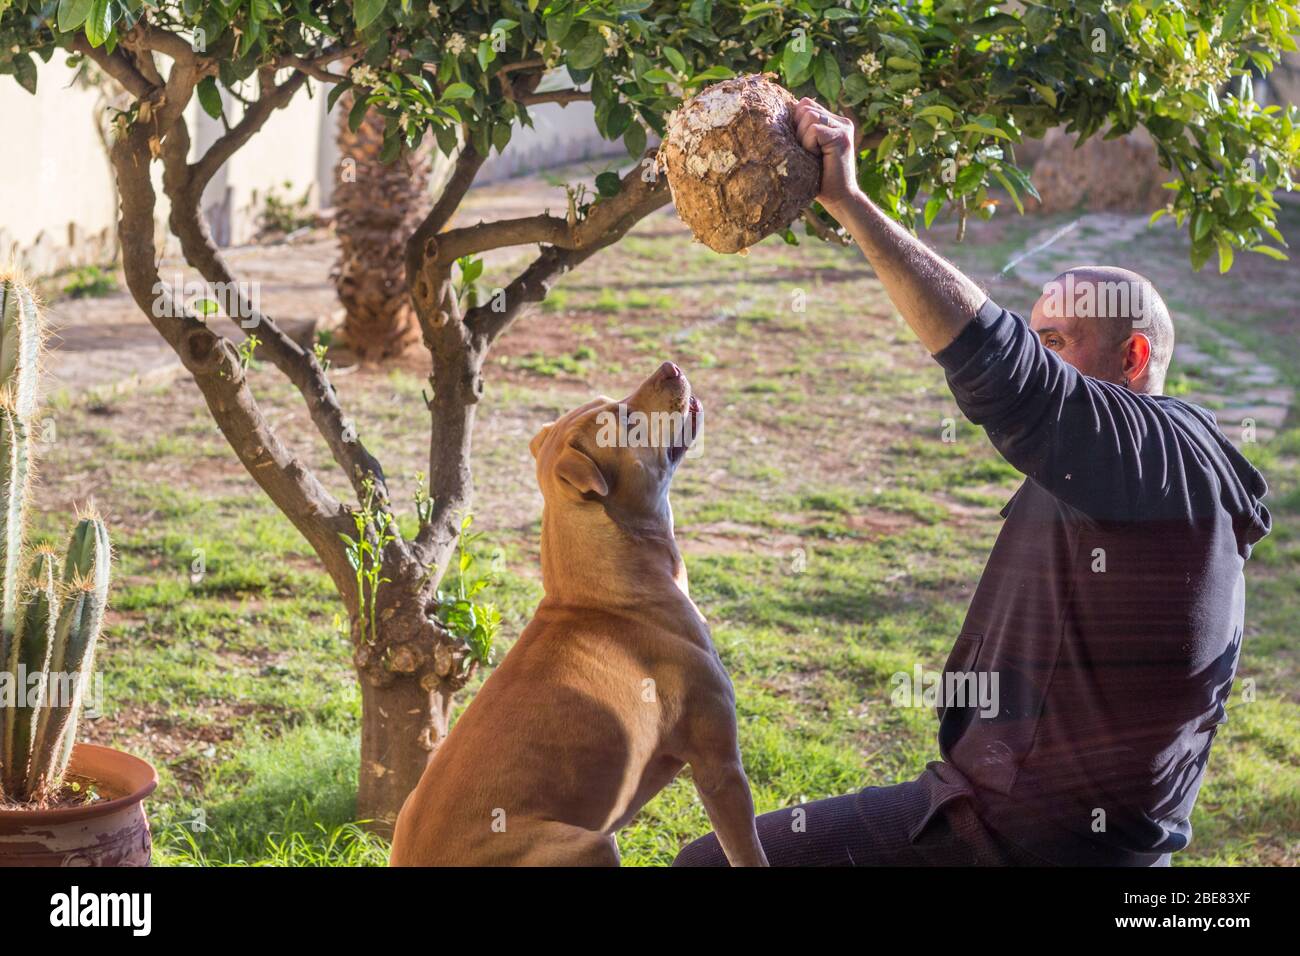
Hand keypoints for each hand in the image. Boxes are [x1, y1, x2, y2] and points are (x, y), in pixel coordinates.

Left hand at [793, 98, 861, 215]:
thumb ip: (800, 131)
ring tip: (814, 156)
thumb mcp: (805, 150)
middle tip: (808, 152)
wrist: (839, 199)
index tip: (801, 145)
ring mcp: (843, 126)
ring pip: (808, 116)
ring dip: (803, 139)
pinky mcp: (842, 136)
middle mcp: (840, 120)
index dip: (795, 122)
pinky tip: (817, 158)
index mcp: (833, 120)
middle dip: (798, 130)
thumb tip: (776, 114)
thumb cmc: (818, 179)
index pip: (805, 104)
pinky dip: (809, 145)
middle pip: (804, 106)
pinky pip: (814, 130)